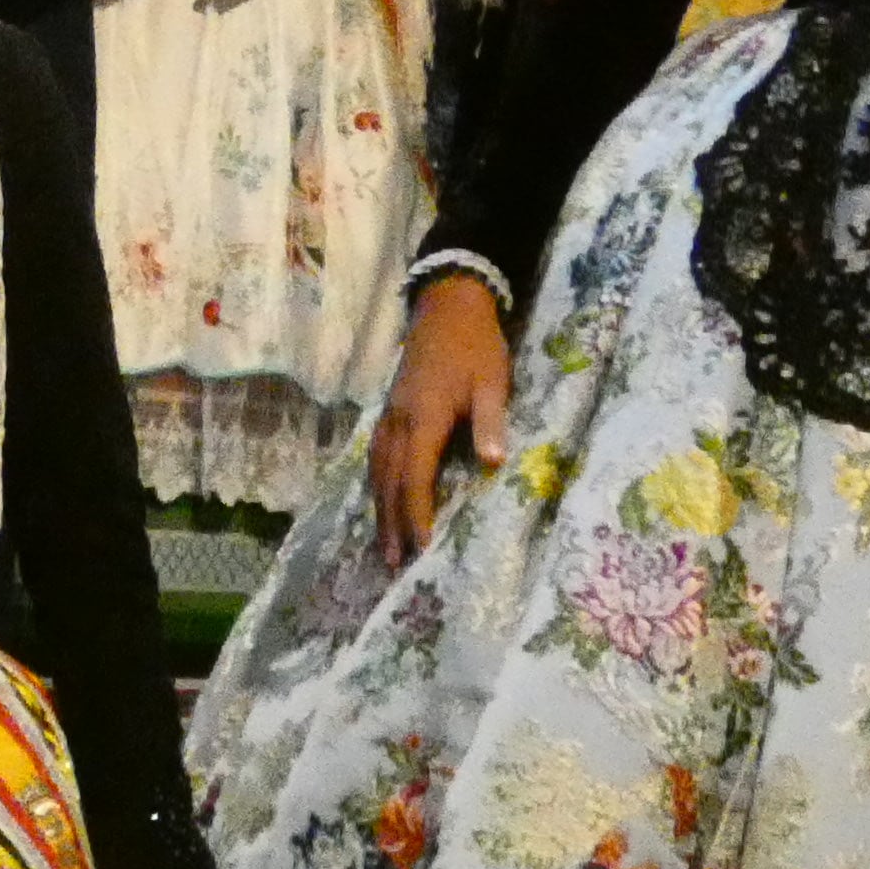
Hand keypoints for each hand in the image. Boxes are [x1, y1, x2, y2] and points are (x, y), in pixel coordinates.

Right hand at [370, 272, 515, 563]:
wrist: (448, 306)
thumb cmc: (476, 347)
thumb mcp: (493, 383)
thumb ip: (490, 423)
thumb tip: (493, 465)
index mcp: (424, 418)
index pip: (417, 477)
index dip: (418, 514)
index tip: (422, 547)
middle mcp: (398, 422)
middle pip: (390, 481)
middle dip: (392, 522)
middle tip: (394, 562)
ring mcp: (389, 416)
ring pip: (377, 471)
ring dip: (380, 509)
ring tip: (383, 543)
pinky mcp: (389, 410)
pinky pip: (376, 456)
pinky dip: (377, 485)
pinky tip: (380, 498)